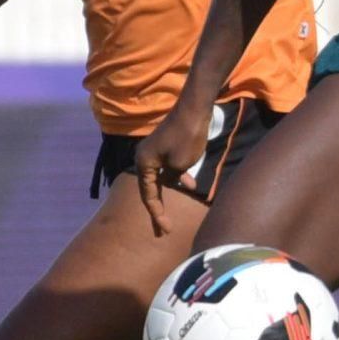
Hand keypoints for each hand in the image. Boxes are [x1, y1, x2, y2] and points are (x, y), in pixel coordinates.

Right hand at [134, 99, 215, 237]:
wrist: (195, 109)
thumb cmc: (187, 138)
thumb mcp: (180, 164)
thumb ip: (172, 177)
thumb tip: (172, 182)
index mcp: (143, 163)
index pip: (148, 195)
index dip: (157, 214)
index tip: (166, 230)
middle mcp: (144, 157)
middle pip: (151, 188)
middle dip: (159, 208)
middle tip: (164, 229)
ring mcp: (154, 151)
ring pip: (160, 178)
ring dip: (169, 192)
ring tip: (173, 211)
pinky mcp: (165, 146)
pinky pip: (167, 168)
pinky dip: (176, 177)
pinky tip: (190, 183)